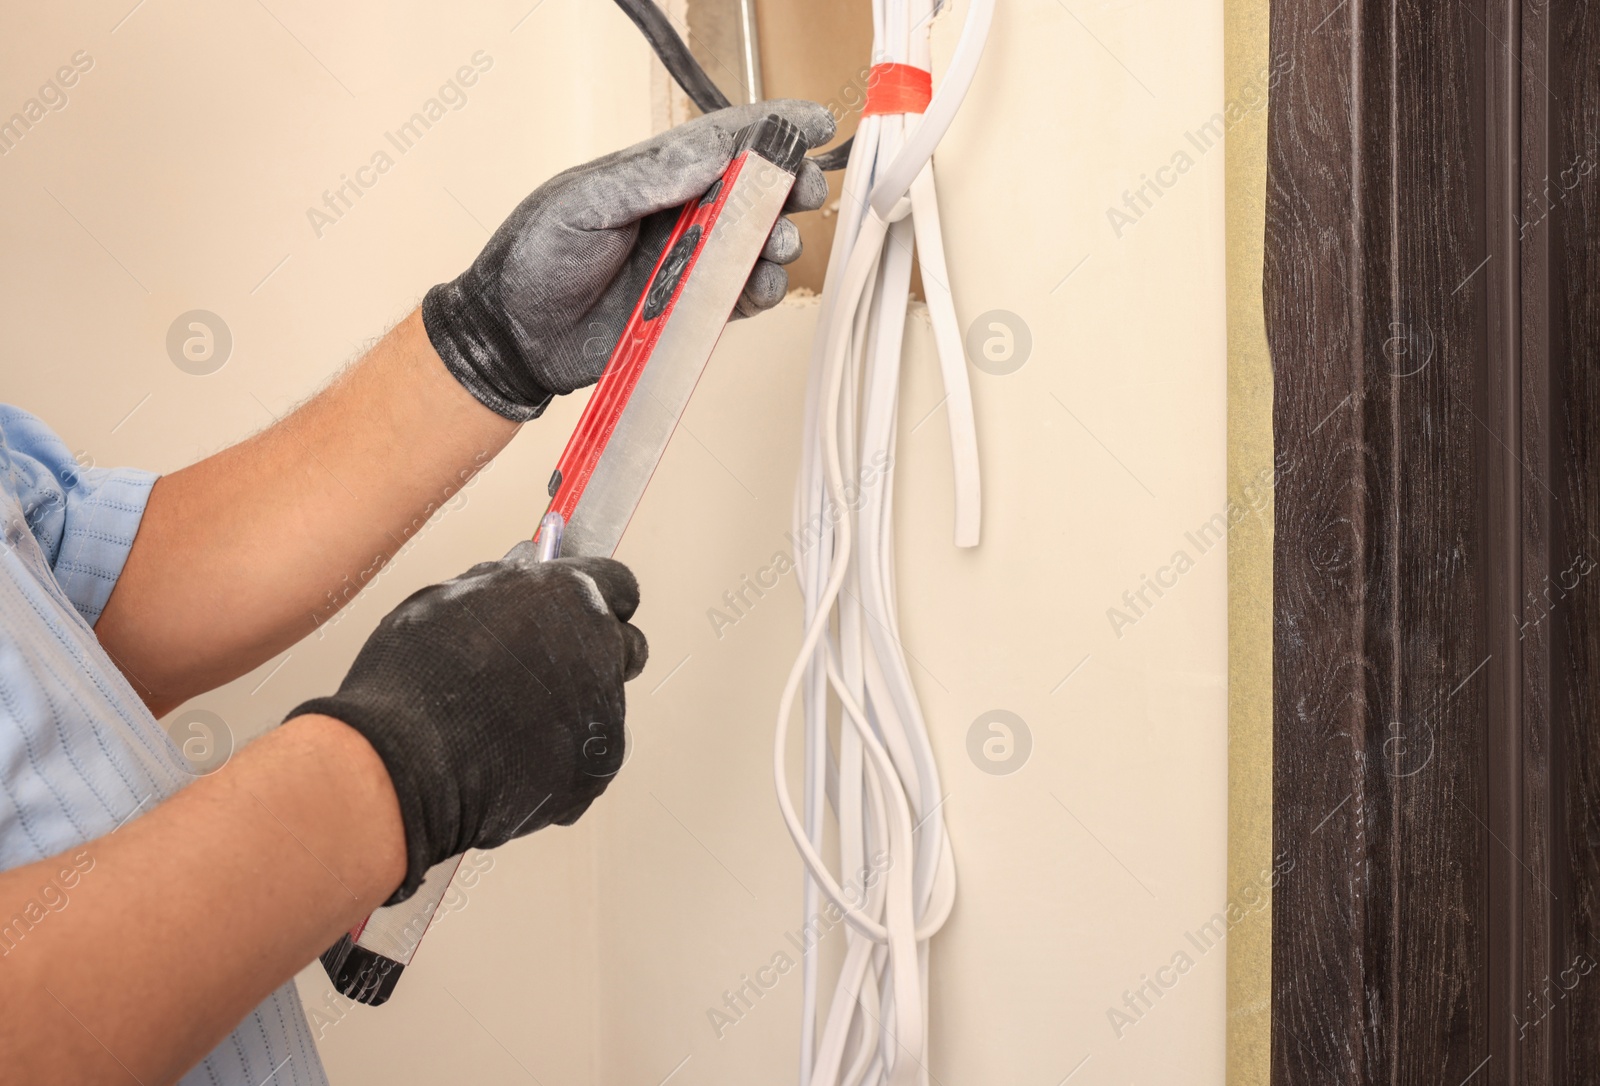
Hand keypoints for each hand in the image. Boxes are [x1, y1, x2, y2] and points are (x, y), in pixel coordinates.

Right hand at [288, 544, 647, 901]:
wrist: (409, 764)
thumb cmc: (414, 680)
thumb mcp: (450, 601)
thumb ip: (503, 584)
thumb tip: (522, 568)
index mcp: (568, 594)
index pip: (618, 585)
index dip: (598, 601)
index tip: (579, 615)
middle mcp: (600, 646)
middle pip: (626, 646)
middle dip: (597, 658)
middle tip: (547, 675)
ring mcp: (606, 708)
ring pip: (603, 706)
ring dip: (572, 712)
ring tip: (509, 728)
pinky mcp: (600, 764)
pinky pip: (590, 757)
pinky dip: (562, 760)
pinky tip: (513, 762)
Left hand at [422, 99, 834, 419]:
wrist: (513, 335)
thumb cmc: (533, 260)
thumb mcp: (582, 204)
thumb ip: (647, 179)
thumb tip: (708, 152)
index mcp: (655, 177)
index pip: (723, 142)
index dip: (771, 130)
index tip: (813, 124)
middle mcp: (680, 216)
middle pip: (754, 192)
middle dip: (788, 187)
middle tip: (804, 191)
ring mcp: (689, 264)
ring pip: (756, 246)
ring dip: (779, 241)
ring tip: (778, 244)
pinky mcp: (692, 311)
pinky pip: (742, 297)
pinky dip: (761, 290)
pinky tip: (762, 285)